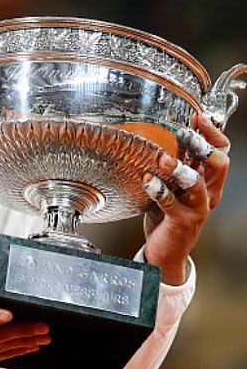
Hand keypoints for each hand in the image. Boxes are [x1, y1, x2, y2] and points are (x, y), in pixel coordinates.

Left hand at [143, 113, 230, 284]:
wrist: (167, 251)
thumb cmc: (168, 214)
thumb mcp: (174, 186)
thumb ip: (175, 165)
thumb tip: (166, 134)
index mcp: (208, 181)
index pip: (221, 153)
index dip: (213, 134)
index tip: (198, 117)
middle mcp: (207, 193)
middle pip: (218, 165)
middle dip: (203, 146)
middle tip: (185, 133)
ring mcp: (196, 208)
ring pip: (197, 185)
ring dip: (180, 169)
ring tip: (162, 158)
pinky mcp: (181, 221)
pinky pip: (171, 204)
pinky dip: (159, 190)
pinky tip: (147, 181)